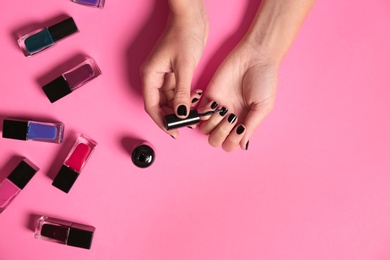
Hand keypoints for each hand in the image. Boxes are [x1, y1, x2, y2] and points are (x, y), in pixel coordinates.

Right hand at [141, 7, 207, 137]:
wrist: (192, 17)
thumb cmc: (184, 34)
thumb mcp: (184, 66)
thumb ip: (182, 92)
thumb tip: (180, 114)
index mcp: (150, 75)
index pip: (152, 106)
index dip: (161, 122)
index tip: (173, 132)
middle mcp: (155, 77)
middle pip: (160, 105)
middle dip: (173, 117)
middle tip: (187, 125)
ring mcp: (165, 76)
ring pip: (170, 100)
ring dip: (181, 109)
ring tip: (194, 115)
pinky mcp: (175, 73)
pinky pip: (178, 92)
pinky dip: (185, 99)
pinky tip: (195, 101)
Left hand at [198, 39, 278, 151]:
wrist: (255, 57)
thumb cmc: (265, 80)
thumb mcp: (263, 106)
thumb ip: (252, 126)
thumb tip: (243, 146)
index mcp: (244, 123)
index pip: (230, 144)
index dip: (231, 142)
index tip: (239, 127)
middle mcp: (230, 118)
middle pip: (215, 140)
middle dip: (220, 134)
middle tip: (229, 118)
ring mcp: (218, 108)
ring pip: (205, 129)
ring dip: (212, 123)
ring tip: (222, 109)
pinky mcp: (209, 95)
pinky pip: (199, 112)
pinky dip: (203, 112)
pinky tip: (215, 103)